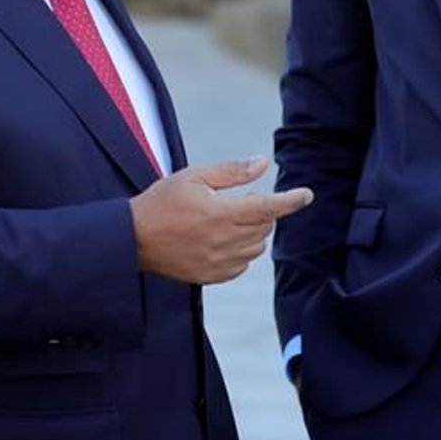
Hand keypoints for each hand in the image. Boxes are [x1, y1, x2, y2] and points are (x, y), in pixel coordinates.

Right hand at [130, 155, 313, 284]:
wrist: (133, 238)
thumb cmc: (162, 202)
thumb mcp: (194, 176)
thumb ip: (231, 171)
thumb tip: (262, 164)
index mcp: (220, 213)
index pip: (267, 207)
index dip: (291, 200)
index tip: (307, 194)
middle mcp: (223, 241)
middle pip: (264, 226)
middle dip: (262, 210)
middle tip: (239, 200)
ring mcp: (218, 262)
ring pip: (256, 246)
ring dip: (253, 230)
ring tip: (227, 219)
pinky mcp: (212, 276)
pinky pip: (242, 264)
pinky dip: (241, 250)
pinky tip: (221, 239)